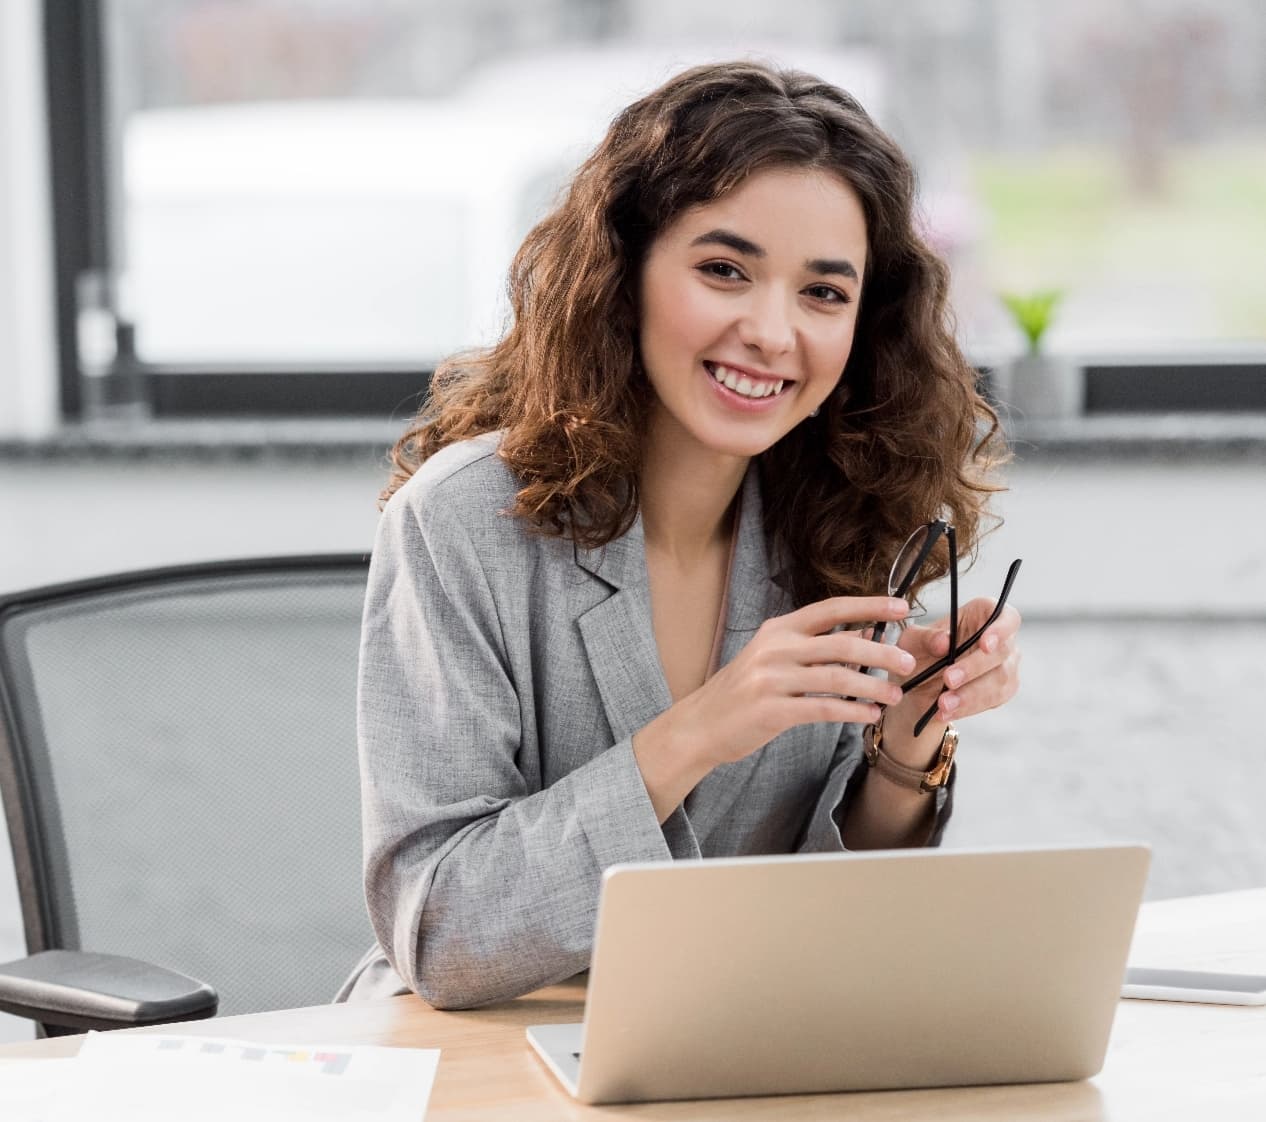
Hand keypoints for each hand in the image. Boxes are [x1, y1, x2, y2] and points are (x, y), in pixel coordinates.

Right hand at [633, 596, 916, 817]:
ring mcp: (770, 679)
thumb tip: (864, 634)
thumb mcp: (774, 658)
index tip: (901, 607)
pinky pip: (822, 708)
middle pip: (840, 643)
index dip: (868, 606)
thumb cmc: (742, 691)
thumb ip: (816, 646)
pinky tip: (869, 715)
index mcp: (778, 629)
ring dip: (872, 686)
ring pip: (835, 677)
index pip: (830, 609)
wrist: (700, 724)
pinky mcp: (771, 710)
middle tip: (909, 661)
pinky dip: (851, 711)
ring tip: (896, 695)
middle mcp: (774, 648)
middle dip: (881, 652)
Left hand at [880, 597, 1022, 760]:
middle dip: (974, 668)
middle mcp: (1000, 639)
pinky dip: (969, 707)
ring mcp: (1005, 665)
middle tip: (948, 680)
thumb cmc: (918, 653)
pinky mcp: (1003, 690)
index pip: (1005, 616)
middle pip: (1003, 650)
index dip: (1000, 629)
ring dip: (970, 694)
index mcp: (980, 615)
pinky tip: (947, 712)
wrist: (916, 687)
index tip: (985, 644)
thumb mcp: (911, 642)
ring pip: (1000, 679)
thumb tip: (944, 641)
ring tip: (943, 703)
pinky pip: (993, 699)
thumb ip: (925, 637)